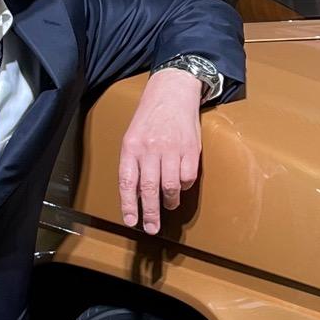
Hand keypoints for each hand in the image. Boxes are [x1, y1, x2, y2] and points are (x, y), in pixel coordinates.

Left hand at [119, 66, 205, 233]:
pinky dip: (184, 185)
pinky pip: (188, 177)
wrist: (173, 91)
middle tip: (152, 228)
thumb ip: (134, 162)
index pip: (128, 182)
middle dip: (151, 213)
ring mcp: (172, 149)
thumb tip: (137, 194)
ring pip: (171, 186)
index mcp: (132, 146)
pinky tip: (181, 183)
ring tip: (168, 205)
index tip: (131, 222)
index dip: (129, 205)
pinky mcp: (191, 149)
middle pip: (150, 189)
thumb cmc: (150, 117)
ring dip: (169, 201)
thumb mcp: (133, 136)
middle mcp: (151, 148)